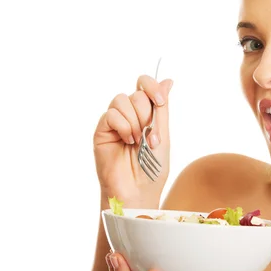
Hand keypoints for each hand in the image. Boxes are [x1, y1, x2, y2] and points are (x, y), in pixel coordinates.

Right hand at [93, 75, 173, 207]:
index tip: (160, 101)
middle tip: (149, 137)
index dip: (152, 86)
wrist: (138, 190)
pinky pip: (111, 114)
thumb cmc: (152, 168)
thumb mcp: (163, 134)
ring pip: (122, 100)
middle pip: (136, 94)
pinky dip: (123, 127)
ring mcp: (115, 122)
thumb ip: (162, 107)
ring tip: (137, 142)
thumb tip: (168, 80)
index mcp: (146, 114)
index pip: (144, 85)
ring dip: (135, 121)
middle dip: (147, 114)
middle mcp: (129, 115)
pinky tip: (126, 142)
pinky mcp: (102, 131)